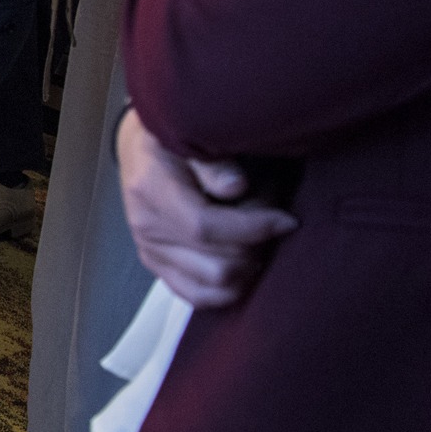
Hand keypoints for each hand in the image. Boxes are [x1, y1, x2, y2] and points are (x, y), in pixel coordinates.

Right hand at [116, 109, 296, 309]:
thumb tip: (235, 187)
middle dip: (256, 246)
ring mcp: (150, 250)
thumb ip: (212, 161)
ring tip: (254, 237)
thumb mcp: (190, 135)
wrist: (143, 150)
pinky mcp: (157, 266)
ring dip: (247, 265)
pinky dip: (230, 287)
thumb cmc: (174, 141)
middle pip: (217, 264)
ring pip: (215, 285)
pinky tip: (244, 261)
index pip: (204, 227)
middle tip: (268, 218)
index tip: (287, 220)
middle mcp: (145, 226)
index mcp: (150, 189)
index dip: (254, 228)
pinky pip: (198, 296)